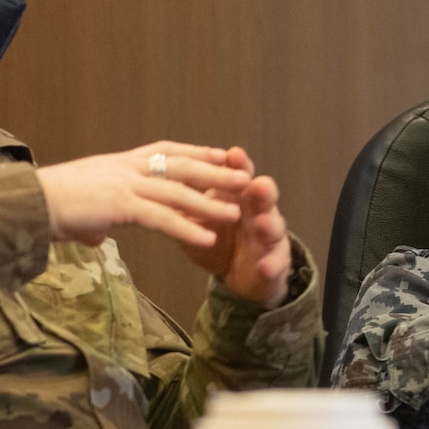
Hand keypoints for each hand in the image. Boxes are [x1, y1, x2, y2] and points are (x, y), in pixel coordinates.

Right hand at [35, 142, 249, 249]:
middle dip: (215, 172)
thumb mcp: (80, 211)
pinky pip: (160, 218)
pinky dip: (186, 228)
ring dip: (209, 202)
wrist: (23, 204)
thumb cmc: (45, 208)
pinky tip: (207, 240)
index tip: (221, 154)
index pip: (166, 151)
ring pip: (177, 192)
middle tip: (245, 177)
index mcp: (118, 163)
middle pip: (181, 166)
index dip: (196, 152)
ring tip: (237, 213)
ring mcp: (122, 185)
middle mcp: (125, 168)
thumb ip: (95, 220)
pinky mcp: (117, 206)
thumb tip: (95, 233)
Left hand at [183, 146, 293, 307]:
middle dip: (262, 189)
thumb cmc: (218, 239)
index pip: (239, 174)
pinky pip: (276, 263)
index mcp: (238, 195)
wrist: (239, 275)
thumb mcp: (197, 222)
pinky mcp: (277, 262)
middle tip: (257, 185)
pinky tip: (265, 267)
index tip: (233, 154)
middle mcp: (259, 210)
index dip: (238, 164)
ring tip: (263, 224)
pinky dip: (271, 264)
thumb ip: (181, 205)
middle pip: (264, 194)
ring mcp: (271, 236)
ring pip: (276, 226)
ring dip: (270, 224)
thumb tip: (151, 185)